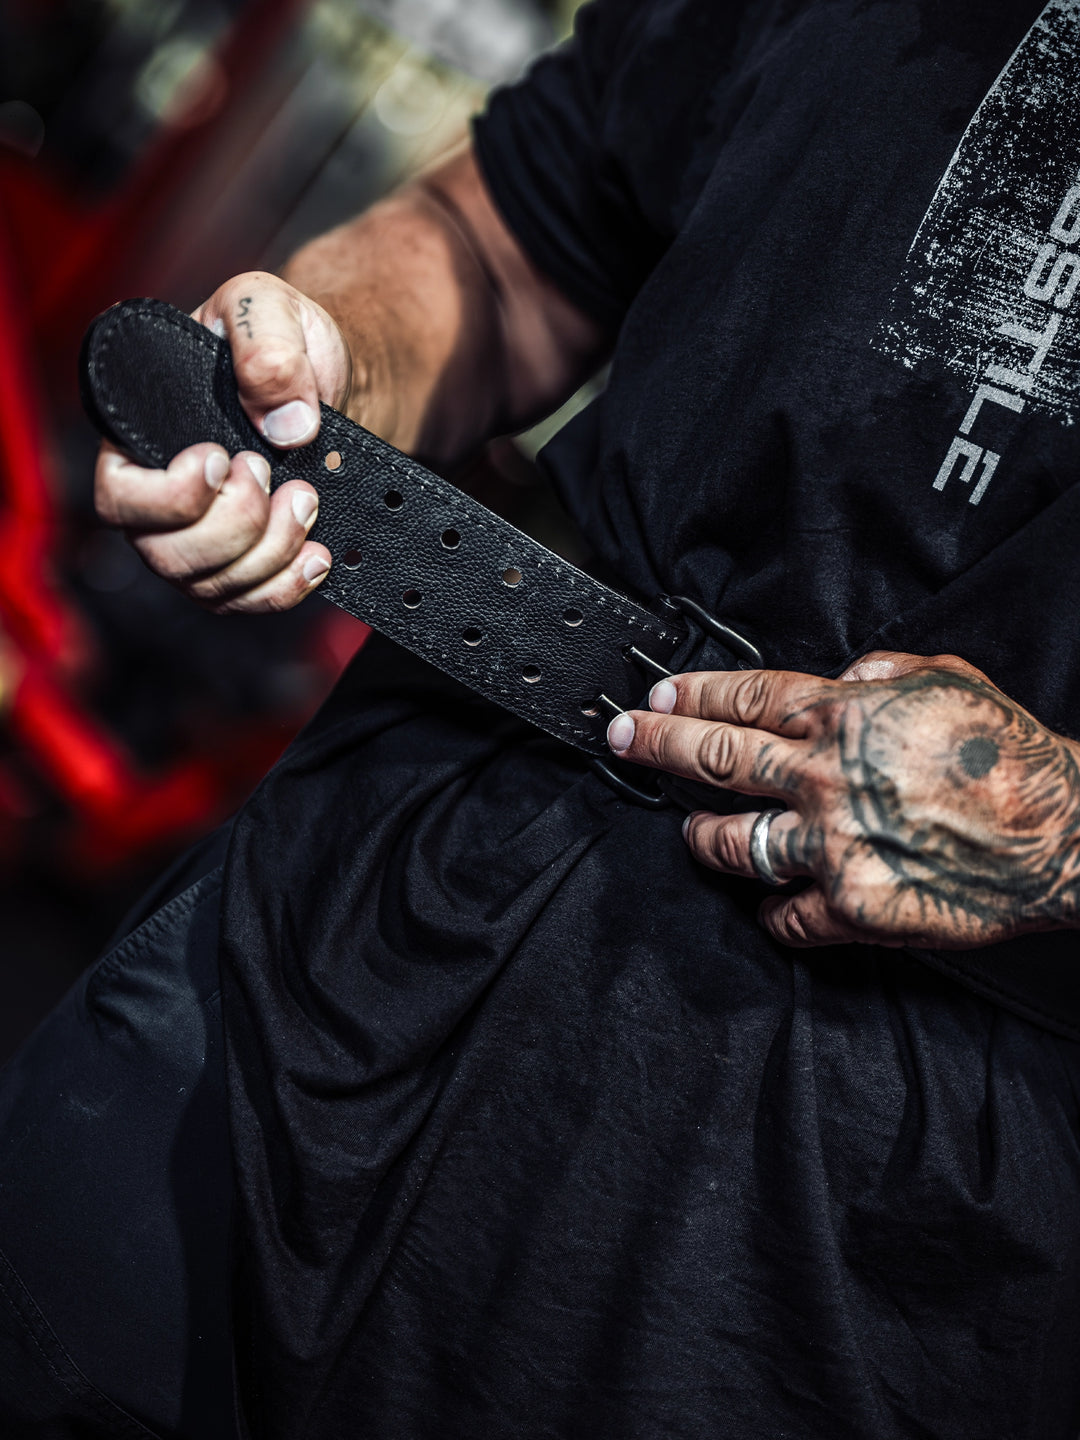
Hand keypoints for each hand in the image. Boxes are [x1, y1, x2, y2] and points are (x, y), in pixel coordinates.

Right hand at [93, 272, 351, 612]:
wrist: (331, 377)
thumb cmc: (282, 341)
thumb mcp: (268, 308)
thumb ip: (266, 348)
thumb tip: (285, 425)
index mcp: (142, 436)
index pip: (120, 497)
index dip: (171, 496)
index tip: (223, 458)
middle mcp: (161, 499)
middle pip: (167, 556)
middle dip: (234, 526)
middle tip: (273, 475)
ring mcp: (200, 538)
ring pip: (212, 586)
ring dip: (269, 553)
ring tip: (307, 499)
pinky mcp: (242, 564)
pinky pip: (251, 602)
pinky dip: (287, 586)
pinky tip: (317, 554)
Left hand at [606, 651, 1079, 949]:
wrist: (1063, 834)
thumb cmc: (1010, 758)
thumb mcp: (946, 680)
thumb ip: (877, 674)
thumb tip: (837, 679)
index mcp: (844, 717)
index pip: (743, 697)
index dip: (691, 694)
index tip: (659, 695)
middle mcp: (825, 778)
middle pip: (713, 759)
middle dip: (655, 745)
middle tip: (622, 739)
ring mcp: (832, 846)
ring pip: (732, 842)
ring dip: (702, 835)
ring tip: (691, 828)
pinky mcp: (852, 908)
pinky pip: (784, 915)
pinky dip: (772, 908)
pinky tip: (770, 900)